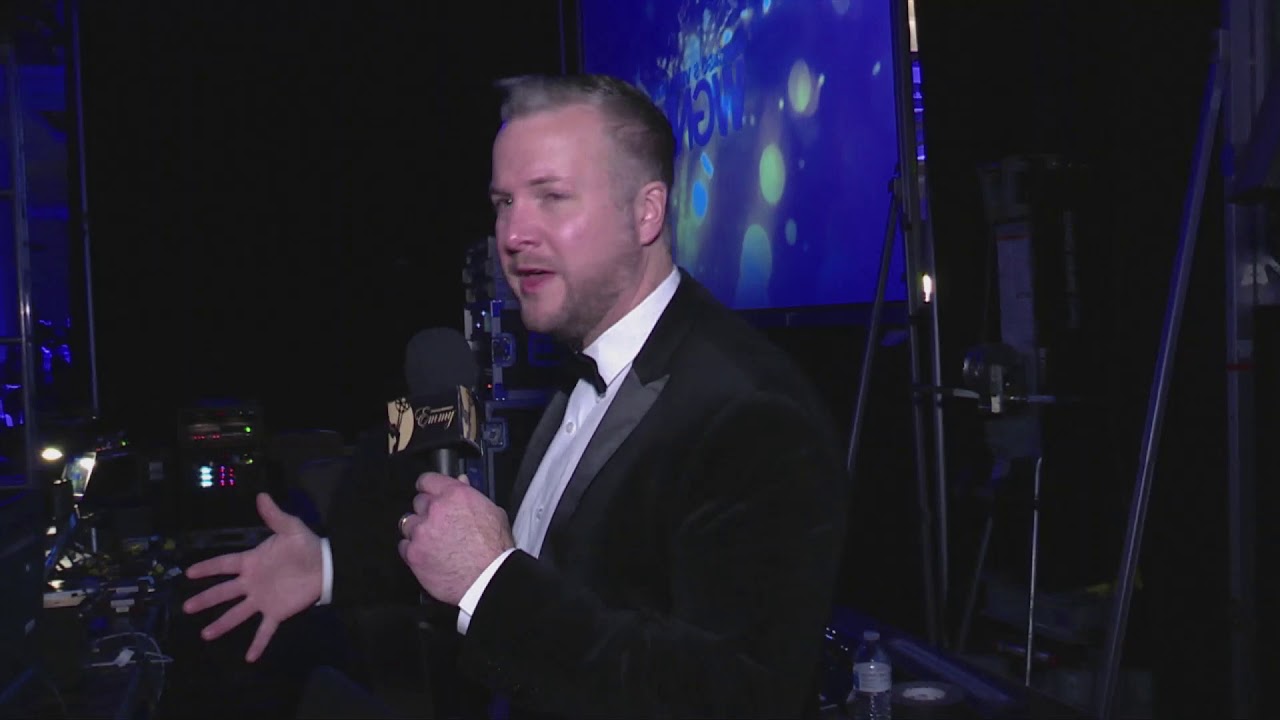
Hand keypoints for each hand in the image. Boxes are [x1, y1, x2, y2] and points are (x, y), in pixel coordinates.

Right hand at [182, 493, 322, 661]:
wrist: (326, 565)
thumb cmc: (305, 545)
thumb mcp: (290, 528)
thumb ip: (274, 515)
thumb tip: (262, 495)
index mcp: (252, 562)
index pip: (225, 564)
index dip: (208, 567)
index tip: (188, 572)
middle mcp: (252, 582)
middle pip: (224, 592)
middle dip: (206, 599)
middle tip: (187, 606)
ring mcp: (263, 599)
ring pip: (238, 613)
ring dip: (222, 624)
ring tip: (205, 635)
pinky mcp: (277, 612)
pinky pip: (265, 630)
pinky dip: (258, 644)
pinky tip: (249, 658)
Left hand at [398, 473, 514, 605]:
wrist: (488, 578)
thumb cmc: (495, 549)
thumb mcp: (492, 512)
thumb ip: (472, 495)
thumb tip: (461, 483)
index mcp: (455, 495)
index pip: (428, 480)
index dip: (428, 486)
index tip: (429, 492)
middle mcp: (435, 510)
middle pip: (418, 502)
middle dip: (427, 511)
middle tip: (439, 523)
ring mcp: (421, 532)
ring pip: (408, 523)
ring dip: (417, 530)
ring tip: (432, 541)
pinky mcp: (413, 553)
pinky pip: (404, 546)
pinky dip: (413, 549)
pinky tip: (427, 555)